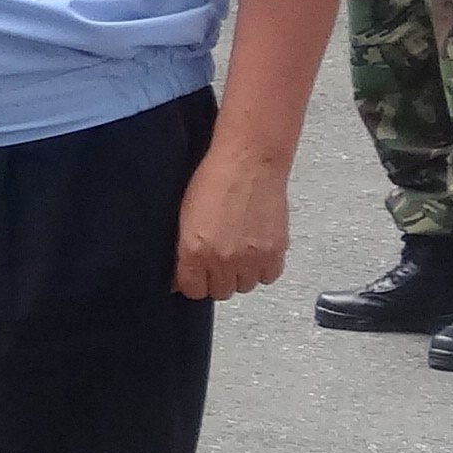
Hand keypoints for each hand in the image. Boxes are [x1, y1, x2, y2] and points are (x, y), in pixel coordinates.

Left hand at [175, 144, 292, 299]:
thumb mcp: (185, 215)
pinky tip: (256, 249)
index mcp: (194, 251)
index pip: (192, 290)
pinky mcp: (274, 251)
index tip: (196, 274)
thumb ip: (182, 249)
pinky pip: (268, 276)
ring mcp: (251, 258)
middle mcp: (222, 259)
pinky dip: (263, 267)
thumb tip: (179, 276)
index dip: (194, 282)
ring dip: (241, 273)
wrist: (250, 160)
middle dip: (217, 278)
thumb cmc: (216, 177)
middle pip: (220, 292)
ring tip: (239, 250)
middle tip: (219, 258)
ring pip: (245, 286)